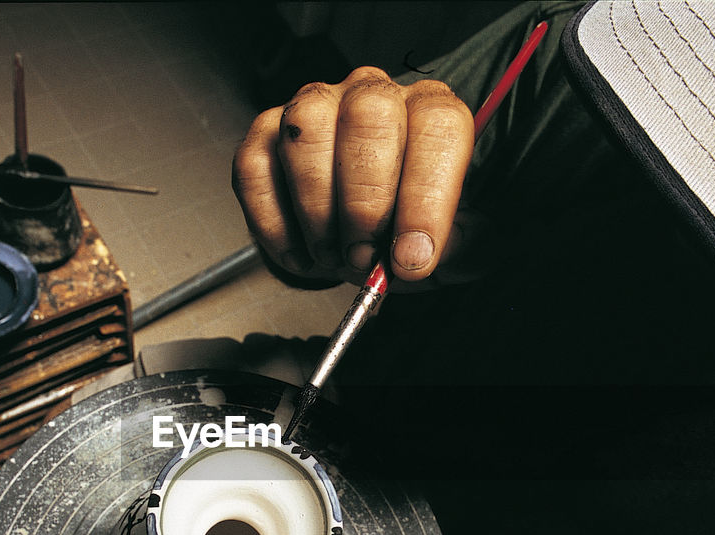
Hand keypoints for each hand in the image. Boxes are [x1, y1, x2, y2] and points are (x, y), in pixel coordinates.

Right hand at [232, 67, 474, 286]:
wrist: (360, 237)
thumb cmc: (406, 231)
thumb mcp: (454, 245)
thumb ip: (459, 246)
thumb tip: (421, 254)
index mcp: (429, 111)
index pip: (438, 127)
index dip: (426, 196)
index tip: (412, 257)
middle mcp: (372, 95)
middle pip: (368, 117)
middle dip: (365, 204)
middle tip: (364, 258)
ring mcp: (313, 108)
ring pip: (305, 135)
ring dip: (316, 212)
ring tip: (332, 257)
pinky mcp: (265, 134)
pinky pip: (255, 168)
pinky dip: (274, 224)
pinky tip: (300, 253)